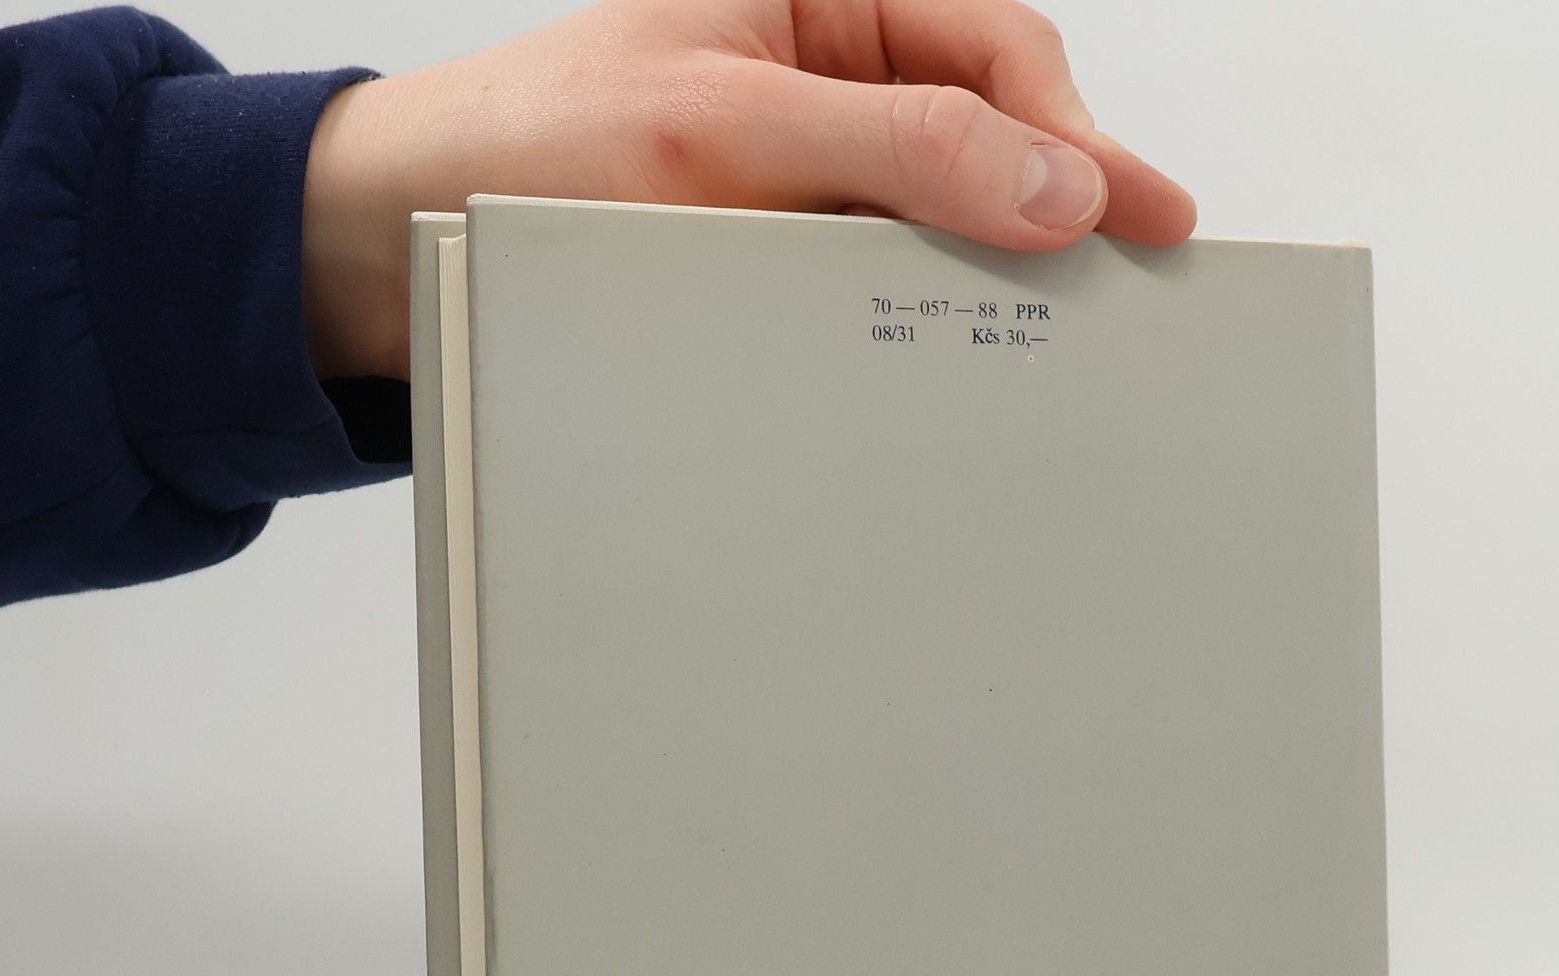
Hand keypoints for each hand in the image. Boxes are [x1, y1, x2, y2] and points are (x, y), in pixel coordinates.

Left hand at [302, 0, 1195, 380]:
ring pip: (942, 204)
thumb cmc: (537, 143)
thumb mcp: (730, 128)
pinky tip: (946, 345)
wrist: (414, 237)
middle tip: (1122, 282)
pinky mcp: (780, 236)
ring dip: (987, 263)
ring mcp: (807, 156)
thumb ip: (901, 145)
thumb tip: (1054, 184)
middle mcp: (823, 61)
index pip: (995, 46)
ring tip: (1045, 330)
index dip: (1077, 135)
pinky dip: (921, 308)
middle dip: (1051, 198)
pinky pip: (883, 266)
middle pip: (990, 123)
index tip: (1144, 215)